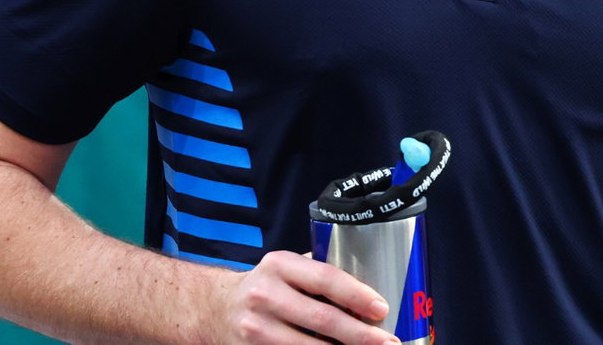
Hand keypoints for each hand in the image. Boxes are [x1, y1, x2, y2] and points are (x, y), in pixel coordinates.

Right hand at [205, 250, 395, 343]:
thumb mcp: (287, 269)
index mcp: (280, 265)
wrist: (215, 308)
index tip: (381, 309)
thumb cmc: (266, 286)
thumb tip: (367, 294)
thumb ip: (318, 275)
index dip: (357, 296)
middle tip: (387, 343)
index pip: (327, 279)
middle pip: (322, 319)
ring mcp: (256, 328)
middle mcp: (264, 295)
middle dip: (360, 335)